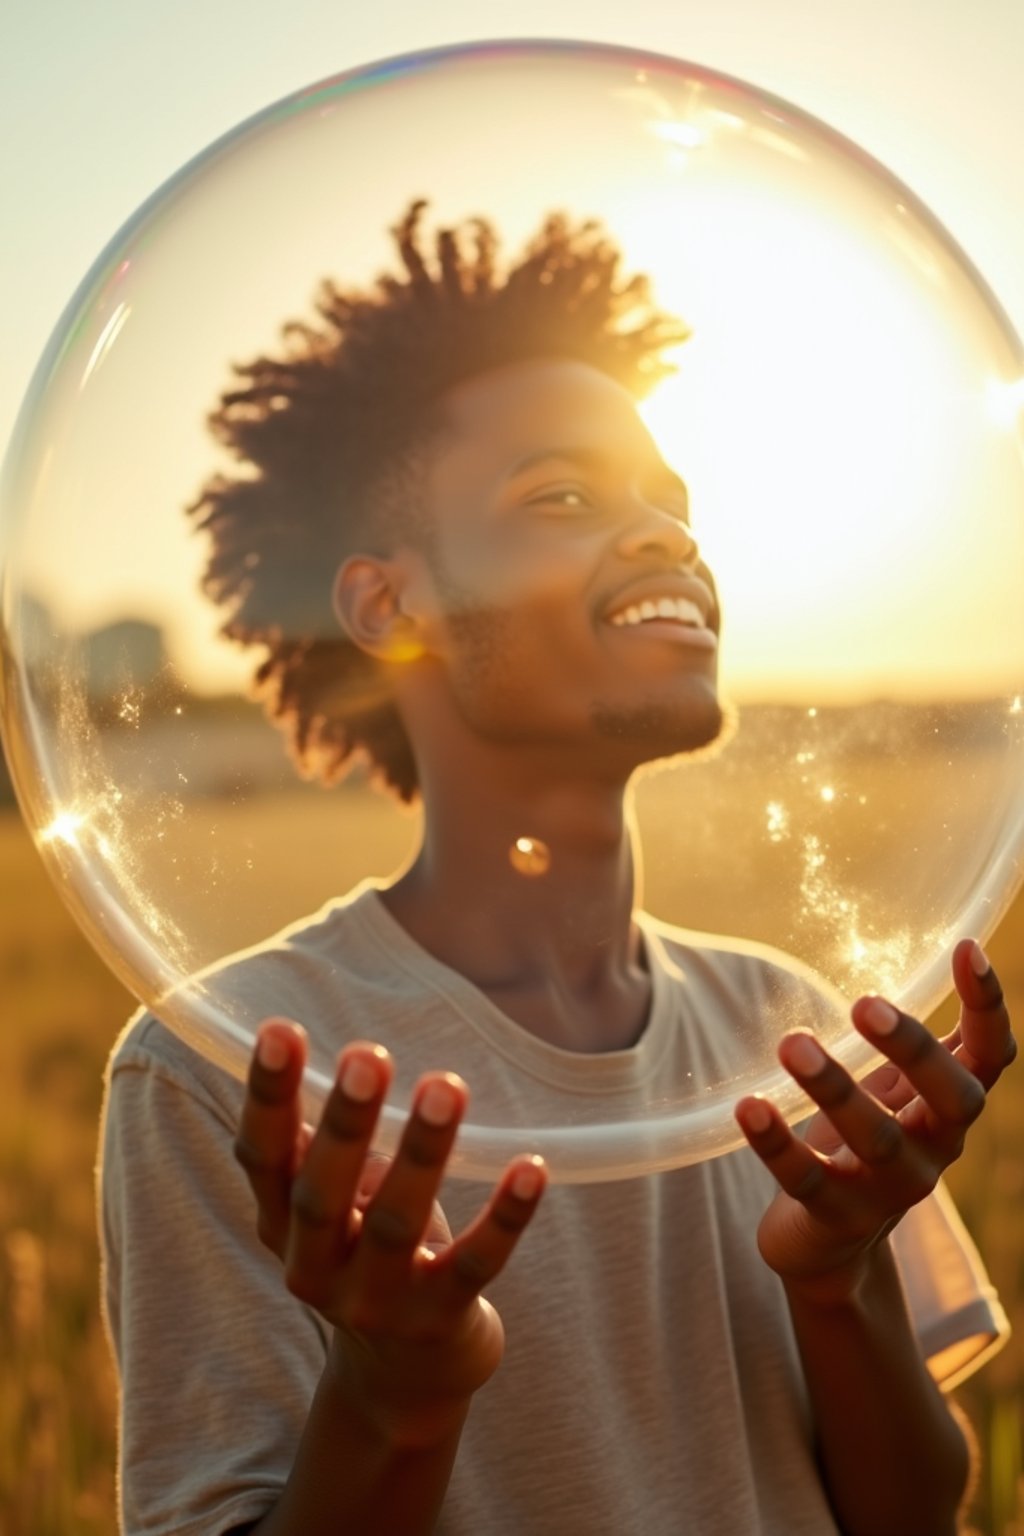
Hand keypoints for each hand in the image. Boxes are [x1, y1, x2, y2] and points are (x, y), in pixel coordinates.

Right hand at [234, 1020, 546, 1444]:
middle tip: (368, 1054)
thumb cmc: (370, 1251)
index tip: (278, 1030)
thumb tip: (352, 1069)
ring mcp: (377, 1302)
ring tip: (446, 1084)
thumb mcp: (335, 1205)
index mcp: (280, 1225)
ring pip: (396, 1224)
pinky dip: (505, 1216)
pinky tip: (531, 1168)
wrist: (406, 1377)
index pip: (262, 1157)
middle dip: (344, 1123)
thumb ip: (327, 1147)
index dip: (267, 1097)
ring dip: (421, 1151)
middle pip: (321, 1195)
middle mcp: (315, 1269)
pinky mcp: (440, 1319)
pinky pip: (476, 1264)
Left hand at [735, 938, 1014, 1302]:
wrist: (829, 1245)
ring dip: (835, 1088)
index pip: (992, 1056)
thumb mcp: (897, 1091)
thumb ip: (914, 1045)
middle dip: (913, 1049)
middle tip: (863, 1003)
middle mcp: (935, 1149)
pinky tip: (748, 1107)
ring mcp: (888, 1190)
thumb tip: (920, 954)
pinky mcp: (834, 1216)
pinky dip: (776, 1142)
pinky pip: (806, 1179)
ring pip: (878, 1141)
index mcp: (949, 1108)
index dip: (989, 1006)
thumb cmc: (865, 1143)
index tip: (965, 947)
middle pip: (954, 1099)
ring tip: (792, 1043)